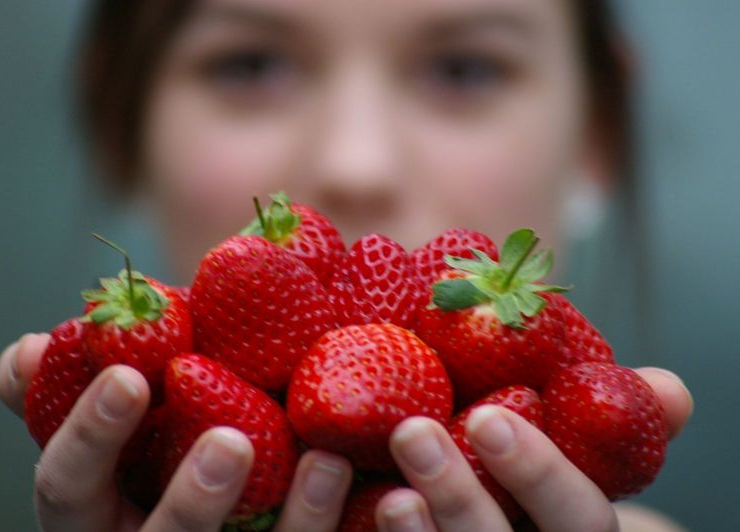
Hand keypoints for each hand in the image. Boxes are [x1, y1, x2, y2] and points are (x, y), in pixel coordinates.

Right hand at [0, 335, 353, 530]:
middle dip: (192, 502)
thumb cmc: (153, 443)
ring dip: (296, 521)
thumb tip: (26, 350)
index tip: (129, 374)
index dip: (90, 434)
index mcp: (96, 510)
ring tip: (329, 460)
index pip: (68, 485)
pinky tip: (391, 491)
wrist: (225, 499)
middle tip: (231, 440)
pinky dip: (342, 527)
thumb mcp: (113, 419)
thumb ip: (72, 387)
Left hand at [376, 368, 692, 531]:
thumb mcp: (585, 459)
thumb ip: (615, 424)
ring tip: (362, 478)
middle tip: (412, 430)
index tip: (490, 416)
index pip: (575, 520)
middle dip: (458, 498)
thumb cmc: (543, 492)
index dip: (539, 474)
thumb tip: (668, 387)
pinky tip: (322, 489)